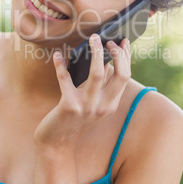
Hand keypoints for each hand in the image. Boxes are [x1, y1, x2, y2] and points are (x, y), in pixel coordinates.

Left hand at [33, 34, 130, 151]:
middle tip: (107, 40)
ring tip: (93, 39)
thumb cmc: (74, 120)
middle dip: (116, 53)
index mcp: (111, 105)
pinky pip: (65, 79)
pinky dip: (60, 65)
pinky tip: (57, 55)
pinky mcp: (69, 106)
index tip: (122, 42)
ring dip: (96, 53)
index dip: (126, 57)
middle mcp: (103, 107)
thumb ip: (102, 88)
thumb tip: (107, 63)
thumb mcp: (94, 106)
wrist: (56, 144)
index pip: (125, 76)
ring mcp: (87, 107)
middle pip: (120, 74)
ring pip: (97, 73)